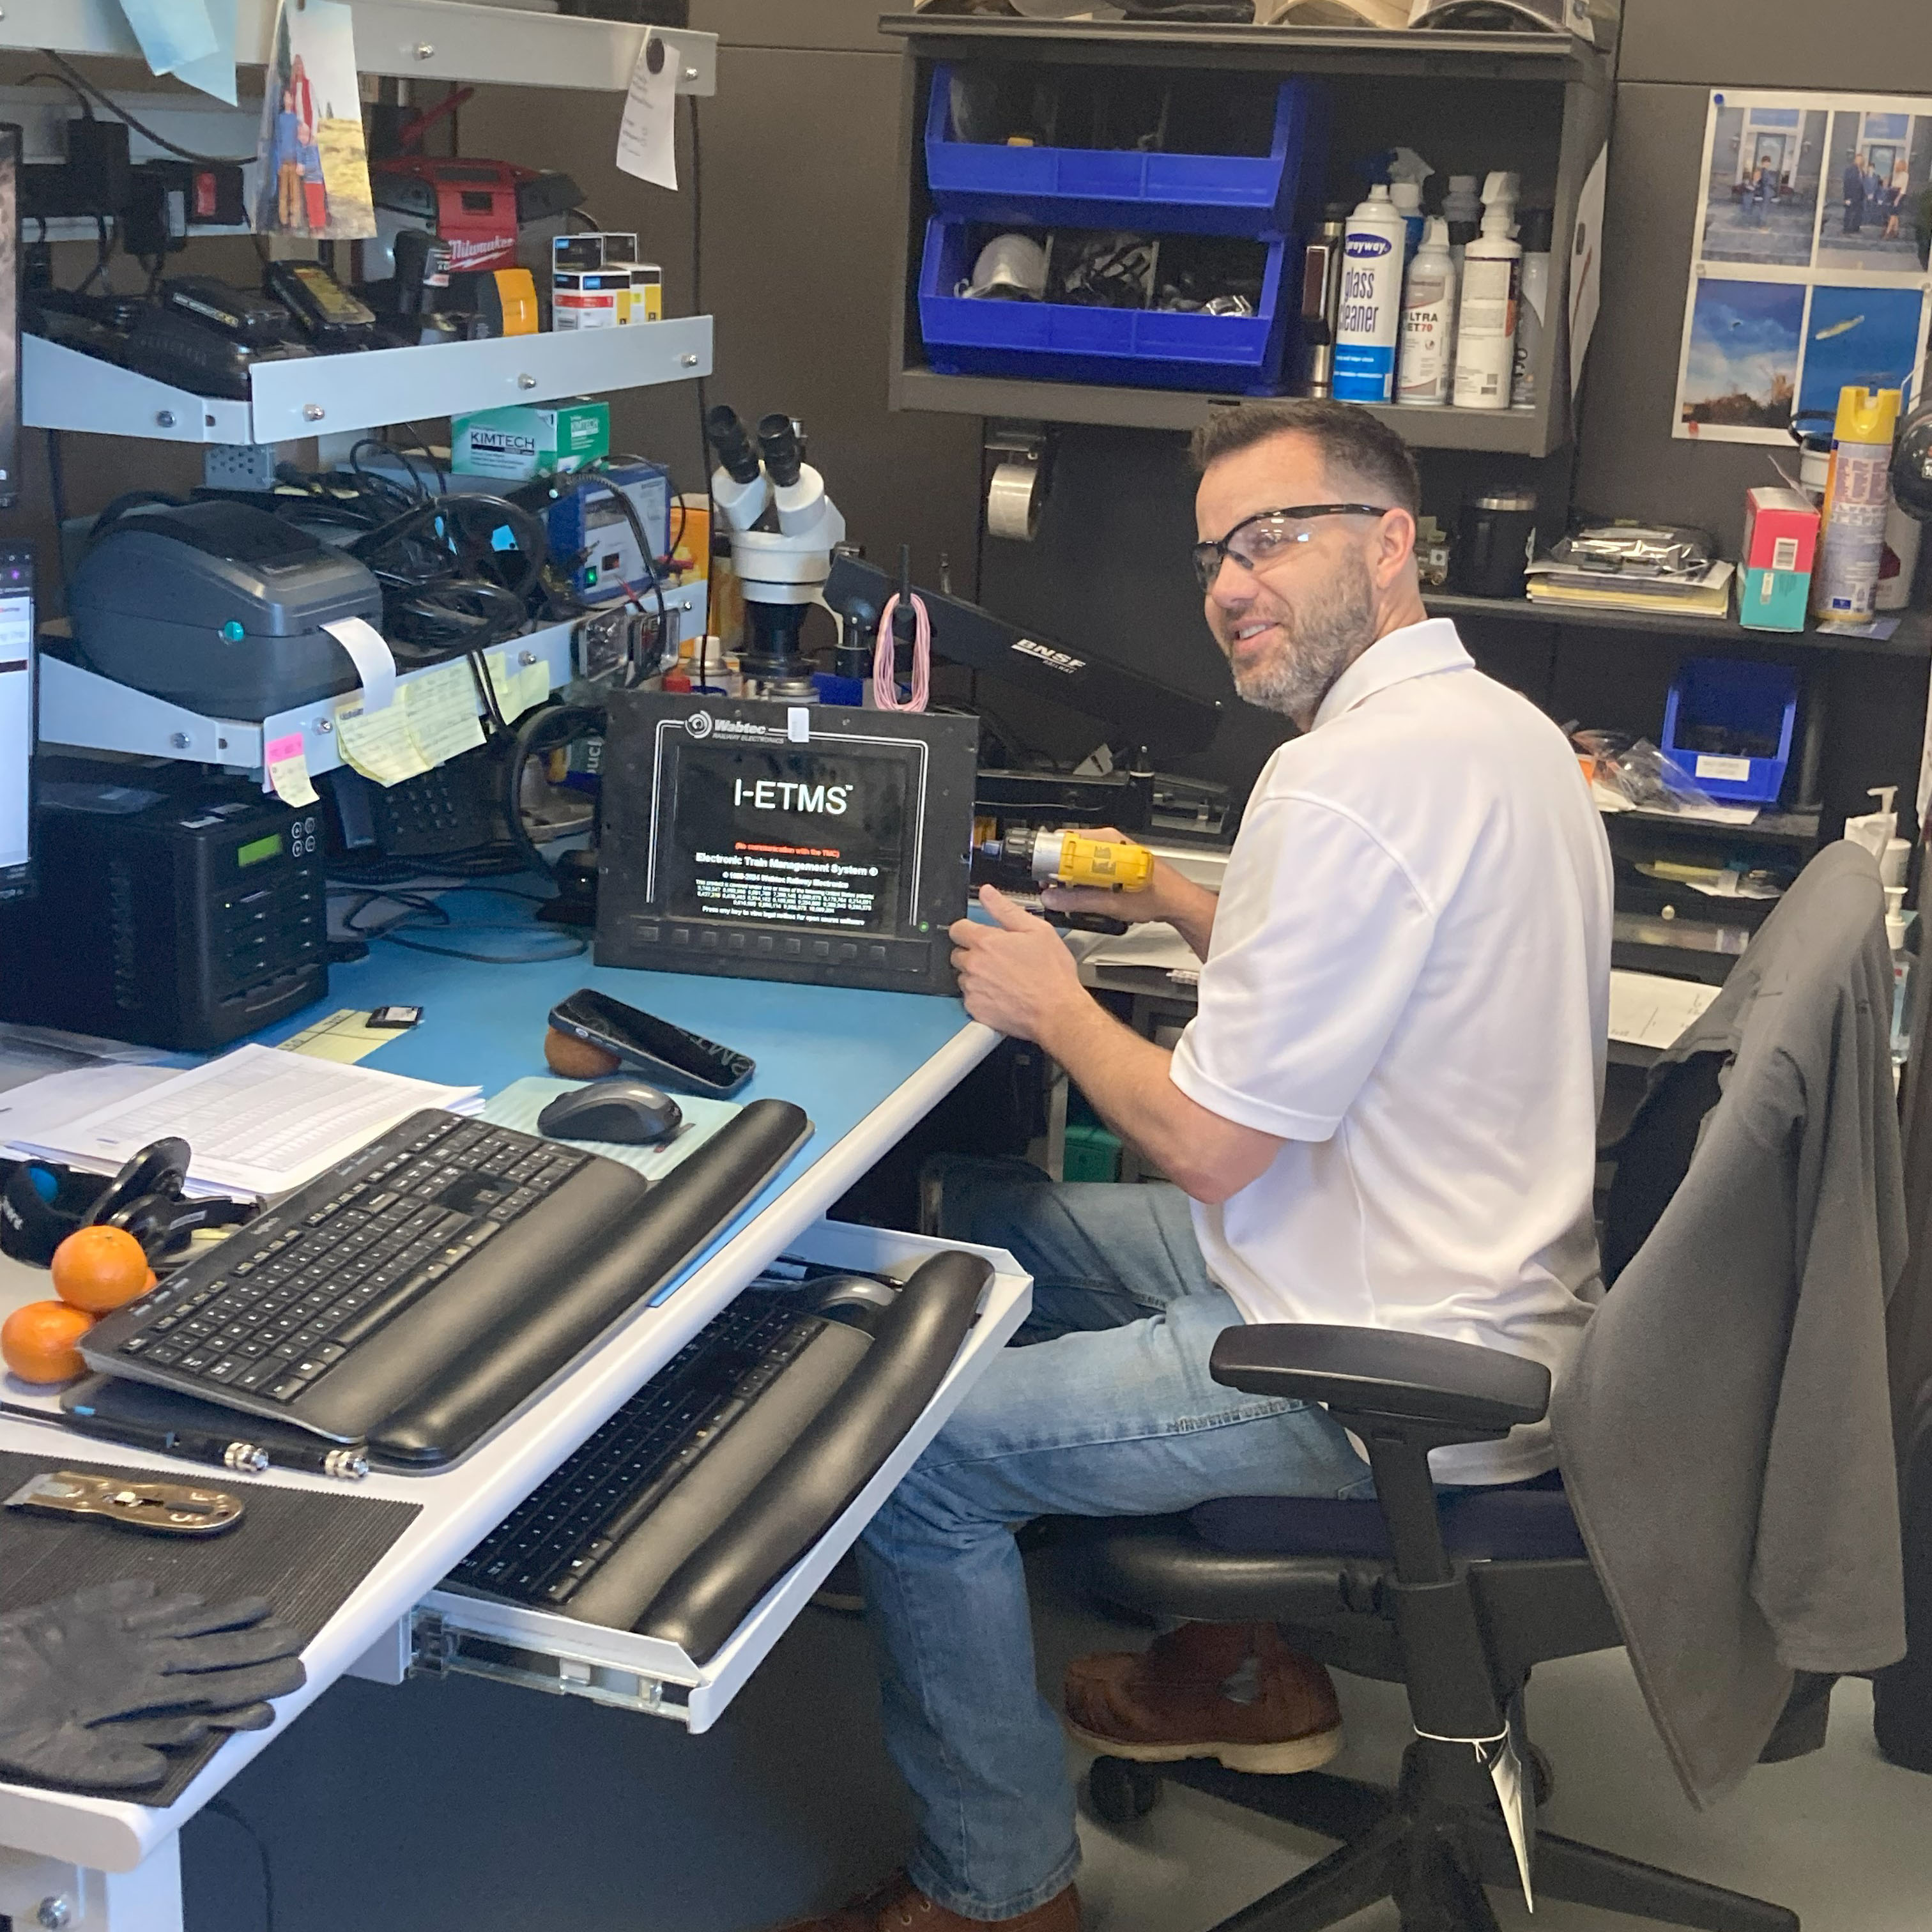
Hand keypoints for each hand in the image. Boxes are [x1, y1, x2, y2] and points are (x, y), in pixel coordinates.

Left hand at [949, 885, 1090, 1045]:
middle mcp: (974, 965)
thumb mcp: (1037, 930)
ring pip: (963, 977)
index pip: (957, 928)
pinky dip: (981, 996)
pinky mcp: (975, 1009)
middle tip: (997, 959)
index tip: (978, 935)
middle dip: (973, 953)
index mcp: (986, 942)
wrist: (1057, 1012)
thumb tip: (987, 893)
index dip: (968, 929)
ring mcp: (973, 989)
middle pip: (957, 953)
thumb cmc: (1051, 974)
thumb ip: (1006, 910)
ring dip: (976, 975)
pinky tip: (1001, 994)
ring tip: (1002, 978)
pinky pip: (969, 998)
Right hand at [1035, 828, 1159, 922]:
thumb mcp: (1112, 903)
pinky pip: (1090, 863)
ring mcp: (1112, 850)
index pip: (1066, 841)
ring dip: (1069, 874)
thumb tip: (1052, 899)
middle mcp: (1109, 841)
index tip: (1042, 877)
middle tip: (1050, 887)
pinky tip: (1083, 891)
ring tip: (1065, 892)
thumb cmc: (1156, 896)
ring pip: (1079, 857)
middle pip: (1070, 849)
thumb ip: (1078, 901)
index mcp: (1107, 842)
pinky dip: (1081, 877)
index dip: (1049, 859)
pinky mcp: (1115, 860)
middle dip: (1057, 869)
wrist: (1177, 901)